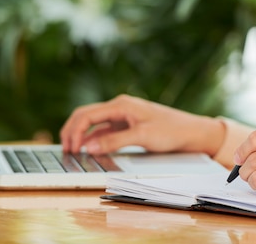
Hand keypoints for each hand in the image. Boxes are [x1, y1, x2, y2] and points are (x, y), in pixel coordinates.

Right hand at [60, 94, 224, 155]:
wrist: (191, 132)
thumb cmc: (171, 130)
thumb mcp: (142, 136)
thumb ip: (115, 141)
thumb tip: (89, 147)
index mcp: (121, 104)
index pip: (88, 115)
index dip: (74, 131)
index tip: (70, 148)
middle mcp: (119, 107)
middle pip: (86, 116)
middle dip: (72, 130)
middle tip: (64, 149)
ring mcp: (122, 116)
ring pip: (93, 123)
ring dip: (81, 135)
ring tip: (72, 151)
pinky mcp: (126, 126)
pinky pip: (104, 131)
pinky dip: (93, 139)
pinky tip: (89, 150)